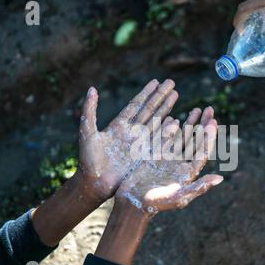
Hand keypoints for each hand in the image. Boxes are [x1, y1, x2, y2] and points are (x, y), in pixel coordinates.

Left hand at [78, 79, 178, 202]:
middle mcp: (131, 132)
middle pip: (149, 110)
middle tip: (172, 83)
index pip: (136, 105)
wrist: (95, 182)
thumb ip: (89, 110)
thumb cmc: (88, 159)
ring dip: (166, 108)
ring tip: (176, 95)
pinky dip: (168, 130)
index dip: (146, 93)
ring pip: (156, 122)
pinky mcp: (145, 155)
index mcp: (118, 125)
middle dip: (160, 96)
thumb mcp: (87, 132)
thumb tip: (91, 89)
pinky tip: (177, 120)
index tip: (156, 81)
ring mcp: (139, 143)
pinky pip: (159, 140)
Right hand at [94, 107, 222, 264]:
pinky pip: (164, 137)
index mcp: (188, 172)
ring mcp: (167, 158)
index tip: (213, 122)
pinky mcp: (154, 155)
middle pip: (195, 140)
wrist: (132, 203)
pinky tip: (175, 116)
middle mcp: (180, 163)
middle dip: (202, 124)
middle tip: (209, 109)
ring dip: (190, 123)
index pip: (202, 150)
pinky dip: (170, 127)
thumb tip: (220, 178)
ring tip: (197, 109)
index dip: (209, 137)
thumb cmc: (157, 203)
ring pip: (182, 136)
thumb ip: (198, 187)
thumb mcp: (178, 196)